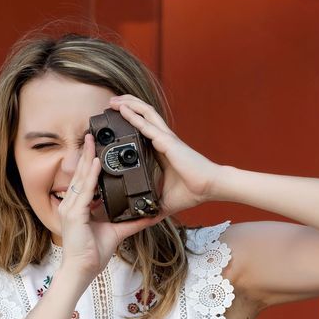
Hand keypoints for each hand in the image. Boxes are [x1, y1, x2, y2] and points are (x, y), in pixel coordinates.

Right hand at [58, 133, 176, 281]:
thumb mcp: (116, 233)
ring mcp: (71, 208)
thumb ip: (131, 222)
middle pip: (80, 174)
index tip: (97, 148)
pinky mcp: (74, 214)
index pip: (85, 180)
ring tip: (93, 141)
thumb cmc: (92, 254)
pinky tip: (97, 163)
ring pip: (81, 178)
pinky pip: (84, 190)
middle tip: (93, 134)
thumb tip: (149, 215)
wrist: (82, 270)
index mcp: (78, 207)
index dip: (90, 164)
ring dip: (88, 158)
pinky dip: (91, 175)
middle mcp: (71, 204)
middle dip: (87, 154)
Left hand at [107, 95, 218, 219]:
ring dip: (128, 105)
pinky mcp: (167, 142)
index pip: (143, 129)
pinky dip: (133, 116)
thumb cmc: (193, 191)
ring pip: (145, 113)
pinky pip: (147, 126)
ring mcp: (166, 138)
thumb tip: (144, 217)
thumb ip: (153, 205)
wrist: (209, 188)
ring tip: (113, 101)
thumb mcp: (165, 200)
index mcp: (161, 150)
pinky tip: (122, 109)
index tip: (114, 121)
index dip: (130, 121)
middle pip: (143, 115)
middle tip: (109, 104)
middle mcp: (163, 140)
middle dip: (126, 106)